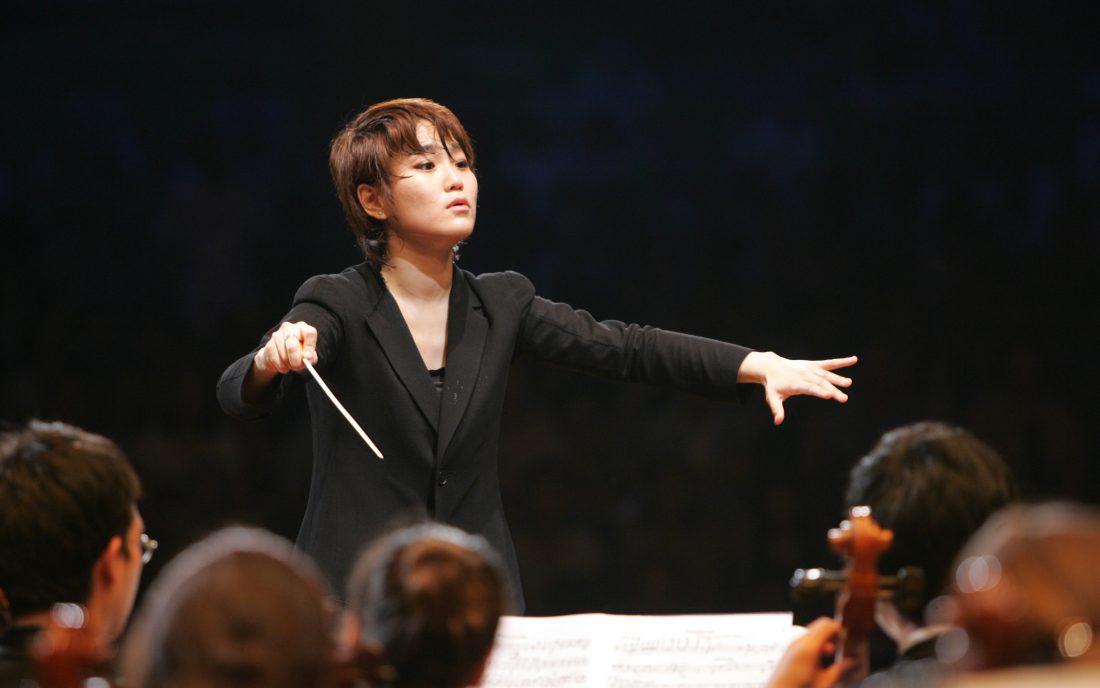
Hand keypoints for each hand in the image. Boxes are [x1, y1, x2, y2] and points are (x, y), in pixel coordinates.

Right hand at [253, 321, 318, 375]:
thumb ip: (311, 357)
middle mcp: (289, 328)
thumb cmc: (297, 353)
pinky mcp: (268, 345)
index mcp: (302, 328)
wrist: (278, 354)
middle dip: (296, 359)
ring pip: (284, 355)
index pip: (309, 332)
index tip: (308, 357)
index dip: (310, 346)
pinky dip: (281, 366)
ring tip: (290, 364)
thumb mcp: (308, 355)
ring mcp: (277, 335)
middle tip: (297, 366)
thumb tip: (308, 359)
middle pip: (293, 344)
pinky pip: (276, 360)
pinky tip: (283, 364)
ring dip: (288, 365)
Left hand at [739, 352, 856, 424]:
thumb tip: (778, 422)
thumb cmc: (773, 385)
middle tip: (844, 399)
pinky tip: (853, 360)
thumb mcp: (772, 397)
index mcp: (795, 383)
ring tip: (849, 383)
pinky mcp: (814, 364)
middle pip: (820, 383)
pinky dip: (841, 361)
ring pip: (826, 374)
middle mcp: (804, 374)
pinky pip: (829, 363)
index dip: (818, 391)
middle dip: (833, 390)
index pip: (808, 388)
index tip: (829, 396)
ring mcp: (810, 368)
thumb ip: (777, 409)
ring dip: (838, 379)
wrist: (772, 366)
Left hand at [765, 617, 856, 687]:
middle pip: (820, 626)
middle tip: (842, 646)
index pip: (826, 625)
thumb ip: (840, 670)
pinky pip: (805, 640)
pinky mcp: (789, 650)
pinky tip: (820, 658)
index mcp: (808, 648)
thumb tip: (851, 662)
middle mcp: (798, 642)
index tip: (847, 638)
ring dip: (824, 639)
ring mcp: (792, 645)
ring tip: (831, 654)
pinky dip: (815, 643)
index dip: (839, 629)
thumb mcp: (824, 683)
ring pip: (812, 632)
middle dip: (833, 634)